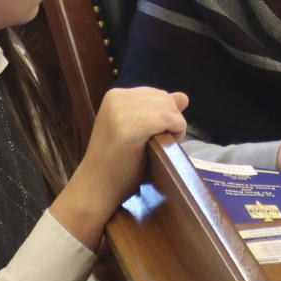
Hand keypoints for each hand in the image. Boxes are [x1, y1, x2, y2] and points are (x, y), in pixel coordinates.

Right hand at [51, 88, 188, 248]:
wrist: (96, 187)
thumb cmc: (116, 163)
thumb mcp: (136, 129)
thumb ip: (157, 110)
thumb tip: (184, 96)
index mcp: (115, 95)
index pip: (155, 93)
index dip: (164, 112)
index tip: (157, 133)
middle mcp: (116, 98)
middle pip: (163, 97)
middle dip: (171, 118)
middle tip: (162, 141)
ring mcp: (121, 112)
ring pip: (168, 106)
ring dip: (175, 125)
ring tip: (163, 143)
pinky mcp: (129, 128)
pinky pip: (168, 118)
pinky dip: (176, 129)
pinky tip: (167, 143)